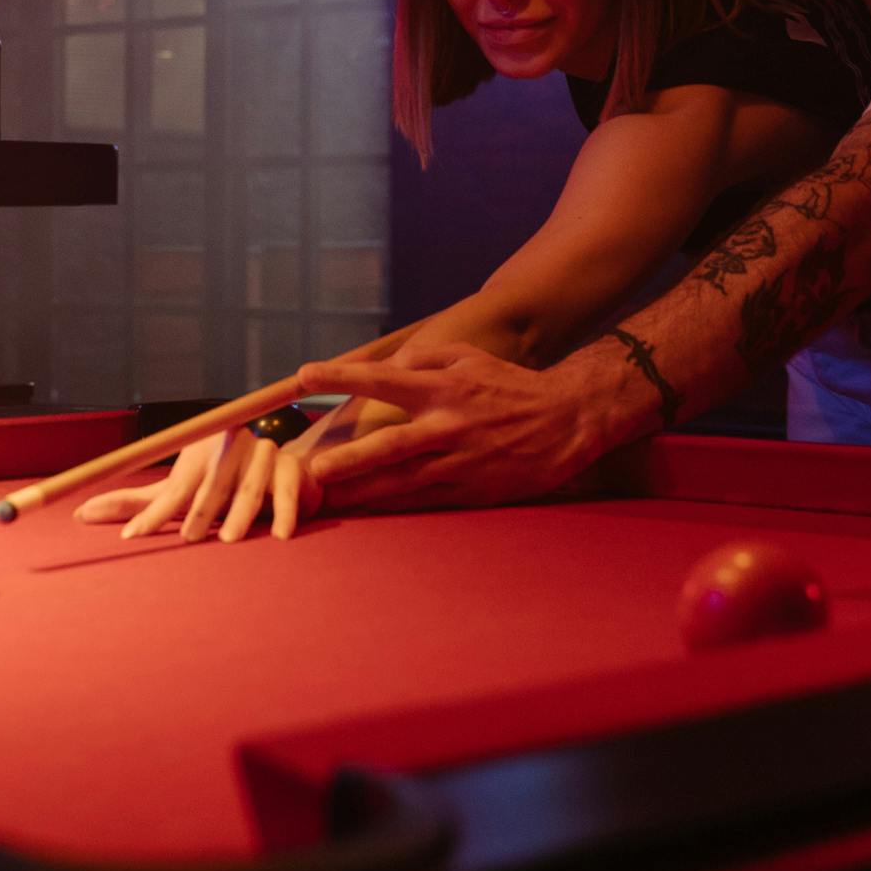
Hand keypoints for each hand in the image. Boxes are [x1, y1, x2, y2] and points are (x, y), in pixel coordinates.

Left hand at [77, 410, 341, 544]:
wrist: (281, 473)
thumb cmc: (217, 488)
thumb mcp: (176, 494)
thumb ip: (136, 505)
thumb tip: (79, 514)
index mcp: (198, 451)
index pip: (174, 485)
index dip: (153, 512)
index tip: (132, 536)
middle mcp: (229, 447)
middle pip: (211, 482)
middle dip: (199, 510)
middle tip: (188, 538)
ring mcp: (264, 455)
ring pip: (248, 487)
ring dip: (239, 512)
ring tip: (228, 541)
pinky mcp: (294, 469)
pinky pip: (287, 490)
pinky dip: (283, 511)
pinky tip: (277, 535)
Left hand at [294, 344, 625, 512]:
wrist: (566, 421)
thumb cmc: (512, 386)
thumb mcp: (471, 358)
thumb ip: (427, 357)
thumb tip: (391, 362)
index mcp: (442, 389)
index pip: (382, 380)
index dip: (342, 377)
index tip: (304, 375)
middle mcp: (446, 426)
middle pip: (387, 447)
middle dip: (346, 460)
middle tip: (311, 471)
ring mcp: (459, 462)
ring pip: (401, 482)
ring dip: (362, 493)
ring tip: (327, 500)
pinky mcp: (471, 490)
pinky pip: (424, 501)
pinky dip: (395, 508)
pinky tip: (369, 513)